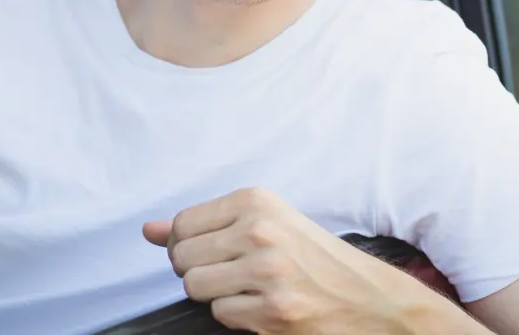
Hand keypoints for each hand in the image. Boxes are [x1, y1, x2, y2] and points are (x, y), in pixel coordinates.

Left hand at [143, 188, 434, 334]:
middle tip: (230, 273)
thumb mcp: (265, 223)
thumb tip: (147, 230)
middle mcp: (260, 231)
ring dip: (215, 295)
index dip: (186, 245)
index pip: (182, 224)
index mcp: (256, 202)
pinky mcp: (273, 312)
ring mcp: (268, 272)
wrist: (371, 298)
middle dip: (197, 271)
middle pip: (181, 258)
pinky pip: (220, 315)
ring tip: (247, 289)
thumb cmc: (315, 258)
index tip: (211, 251)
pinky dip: (236, 316)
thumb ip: (203, 224)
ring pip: (196, 287)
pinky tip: (263, 307)